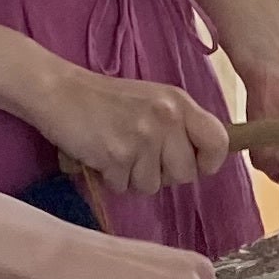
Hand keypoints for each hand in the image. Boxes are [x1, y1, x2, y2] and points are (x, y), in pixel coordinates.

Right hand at [35, 59, 229, 201]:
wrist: (59, 92)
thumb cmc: (106, 100)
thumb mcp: (154, 100)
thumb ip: (179, 125)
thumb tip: (201, 161)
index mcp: (179, 103)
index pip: (219, 141)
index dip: (209, 161)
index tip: (195, 164)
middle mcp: (166, 119)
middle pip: (185, 174)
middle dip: (164, 174)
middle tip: (141, 156)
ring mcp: (142, 137)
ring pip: (153, 186)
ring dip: (134, 178)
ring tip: (118, 152)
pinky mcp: (118, 155)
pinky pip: (125, 187)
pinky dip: (112, 179)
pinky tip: (102, 156)